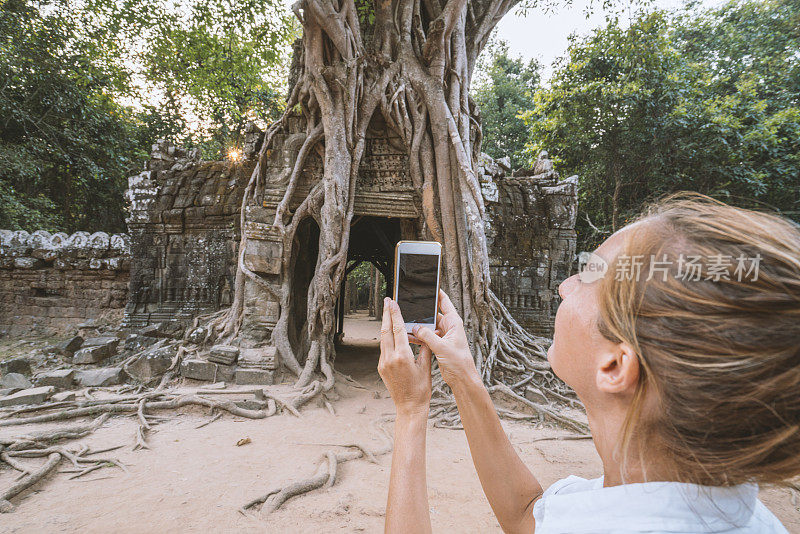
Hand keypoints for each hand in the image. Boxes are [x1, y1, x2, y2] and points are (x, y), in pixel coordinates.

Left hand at [378, 297, 431, 416]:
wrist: (409, 407)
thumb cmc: (421, 389)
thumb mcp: (426, 367)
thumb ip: (425, 349)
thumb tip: (425, 334)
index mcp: (402, 357)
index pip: (398, 329)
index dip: (396, 314)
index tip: (393, 302)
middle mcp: (390, 358)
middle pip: (386, 330)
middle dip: (387, 314)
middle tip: (387, 301)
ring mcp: (383, 363)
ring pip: (383, 339)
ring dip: (386, 325)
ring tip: (389, 313)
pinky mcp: (381, 368)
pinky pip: (383, 348)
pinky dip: (386, 337)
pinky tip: (390, 333)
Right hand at [412, 289, 479, 389]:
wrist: (462, 378)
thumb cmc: (459, 362)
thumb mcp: (442, 347)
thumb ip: (428, 336)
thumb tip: (416, 327)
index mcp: (453, 323)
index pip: (445, 302)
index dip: (437, 292)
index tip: (428, 284)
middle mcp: (448, 327)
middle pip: (433, 314)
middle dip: (422, 312)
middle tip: (410, 306)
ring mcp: (442, 335)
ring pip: (428, 326)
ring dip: (418, 326)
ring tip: (406, 323)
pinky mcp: (438, 344)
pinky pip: (426, 336)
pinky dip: (418, 336)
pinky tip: (409, 336)